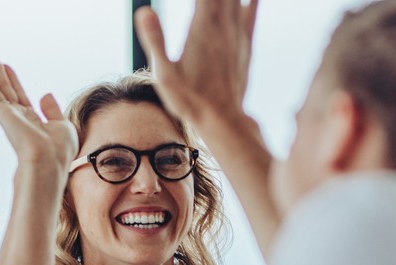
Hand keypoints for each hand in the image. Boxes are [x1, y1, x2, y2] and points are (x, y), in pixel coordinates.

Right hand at [0, 55, 77, 172]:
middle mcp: (18, 118)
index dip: (13, 81)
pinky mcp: (2, 115)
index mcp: (32, 120)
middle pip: (4, 90)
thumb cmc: (58, 151)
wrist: (49, 161)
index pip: (20, 96)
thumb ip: (53, 110)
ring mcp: (8, 116)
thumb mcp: (62, 126)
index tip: (7, 67)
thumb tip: (45, 95)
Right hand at [134, 0, 258, 127]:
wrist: (223, 120)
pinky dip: (252, 0)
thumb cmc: (190, 100)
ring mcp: (236, 33)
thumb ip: (155, 41)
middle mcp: (223, 25)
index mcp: (202, 27)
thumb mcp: (164, 74)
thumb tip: (144, 11)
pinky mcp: (245, 44)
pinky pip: (251, 12)